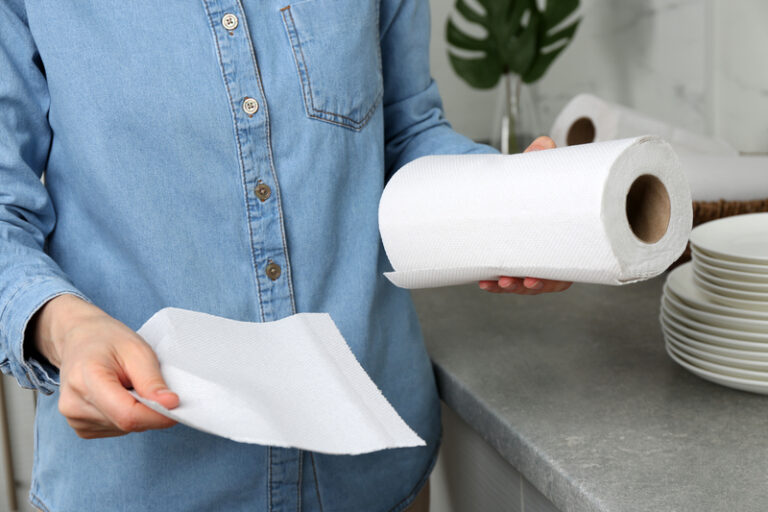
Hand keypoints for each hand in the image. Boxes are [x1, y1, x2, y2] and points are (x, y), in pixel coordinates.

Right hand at [31, 294, 178, 438]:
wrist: (80, 340)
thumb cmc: (107, 341)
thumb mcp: (137, 350)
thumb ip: (151, 380)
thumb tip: (170, 405)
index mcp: (85, 379)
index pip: (127, 414)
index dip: (157, 415)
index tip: (176, 406)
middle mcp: (73, 404)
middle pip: (126, 422)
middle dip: (149, 410)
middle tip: (151, 384)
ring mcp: (74, 419)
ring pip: (124, 428)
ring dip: (138, 411)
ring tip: (128, 384)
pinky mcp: (81, 428)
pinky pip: (116, 429)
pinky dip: (127, 416)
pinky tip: (119, 395)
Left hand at [478, 136, 572, 295]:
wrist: (524, 183)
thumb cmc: (540, 181)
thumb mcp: (540, 170)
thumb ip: (541, 159)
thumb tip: (542, 144)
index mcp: (567, 238)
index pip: (566, 270)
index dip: (551, 280)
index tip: (534, 279)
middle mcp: (553, 252)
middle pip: (546, 282)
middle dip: (528, 286)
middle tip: (513, 282)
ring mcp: (533, 257)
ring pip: (526, 282)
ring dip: (511, 286)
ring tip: (497, 281)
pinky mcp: (515, 256)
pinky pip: (508, 276)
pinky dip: (495, 281)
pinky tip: (483, 280)